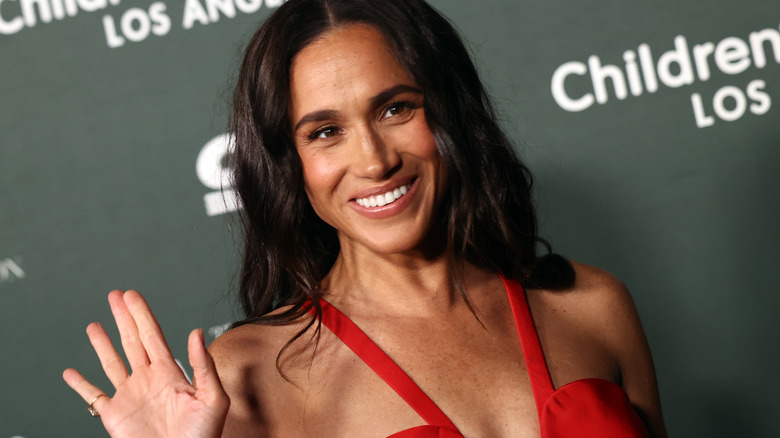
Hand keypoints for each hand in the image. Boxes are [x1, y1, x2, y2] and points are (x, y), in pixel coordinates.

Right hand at [63, 290, 229, 437]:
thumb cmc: (203, 437)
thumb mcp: (213, 398)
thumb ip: (204, 366)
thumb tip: (195, 332)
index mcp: (171, 373)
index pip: (153, 336)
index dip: (142, 315)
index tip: (131, 295)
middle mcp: (148, 380)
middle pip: (132, 341)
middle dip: (124, 318)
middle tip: (115, 294)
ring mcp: (130, 397)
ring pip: (111, 363)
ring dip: (102, 344)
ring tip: (94, 325)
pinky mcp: (115, 416)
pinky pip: (93, 397)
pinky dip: (80, 385)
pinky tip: (70, 372)